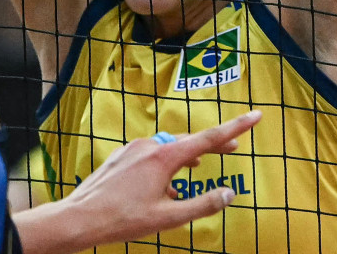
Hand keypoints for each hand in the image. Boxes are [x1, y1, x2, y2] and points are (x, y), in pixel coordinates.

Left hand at [23, 111, 260, 252]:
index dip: (235, 127)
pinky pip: (150, 156)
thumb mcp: (168, 218)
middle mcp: (149, 146)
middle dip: (212, 144)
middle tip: (234, 147)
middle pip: (189, 141)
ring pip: (168, 149)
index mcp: (164, 157)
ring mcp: (133, 149)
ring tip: (198, 168)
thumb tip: (229, 194)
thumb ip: (202, 205)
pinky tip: (164, 187)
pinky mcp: (121, 157)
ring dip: (186, 157)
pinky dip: (164, 166)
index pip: (209, 138)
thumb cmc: (123, 220)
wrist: (80, 218)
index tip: (256, 116)